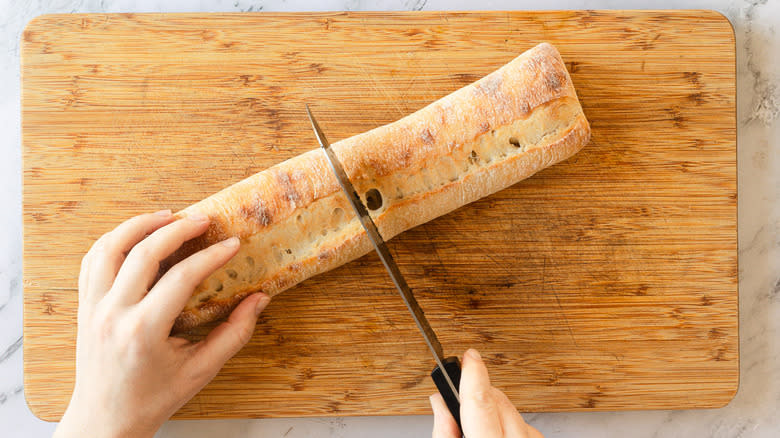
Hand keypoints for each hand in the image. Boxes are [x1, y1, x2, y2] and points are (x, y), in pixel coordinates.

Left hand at [54, 210, 269, 437]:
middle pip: (144, 252)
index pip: (182, 277)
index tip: (233, 245)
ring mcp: (94, 307)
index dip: (212, 256)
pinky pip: (93, 259)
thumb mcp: (200, 371)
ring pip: (110, 247)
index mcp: (144, 331)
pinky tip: (136, 235)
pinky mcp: (85, 306)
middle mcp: (114, 313)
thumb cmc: (153, 399)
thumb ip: (233, 334)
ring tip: (168, 216)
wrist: (105, 420)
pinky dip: (114, 240)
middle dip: (178, 229)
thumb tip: (259, 300)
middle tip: (204, 220)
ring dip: (140, 225)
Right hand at [430, 349, 542, 437]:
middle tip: (457, 405)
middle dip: (476, 395)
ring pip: (511, 407)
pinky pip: (523, 420)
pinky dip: (507, 421)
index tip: (469, 356)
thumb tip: (440, 403)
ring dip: (492, 409)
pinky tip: (498, 432)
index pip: (481, 403)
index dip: (473, 375)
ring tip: (478, 427)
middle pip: (497, 401)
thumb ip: (445, 433)